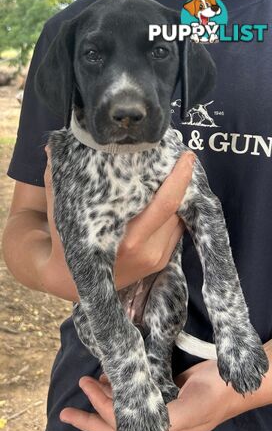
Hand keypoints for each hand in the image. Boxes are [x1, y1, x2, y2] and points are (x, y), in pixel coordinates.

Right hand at [42, 147, 194, 297]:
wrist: (70, 283)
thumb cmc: (66, 243)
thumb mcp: (59, 212)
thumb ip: (58, 180)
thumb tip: (52, 148)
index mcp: (127, 240)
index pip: (165, 205)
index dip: (179, 179)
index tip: (186, 156)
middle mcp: (147, 252)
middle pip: (177, 210)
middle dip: (182, 183)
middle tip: (182, 158)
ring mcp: (156, 260)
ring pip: (179, 220)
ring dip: (180, 198)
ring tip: (174, 174)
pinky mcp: (160, 263)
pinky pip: (175, 231)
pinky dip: (174, 213)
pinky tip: (168, 198)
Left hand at [59, 359, 269, 430]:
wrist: (233, 383)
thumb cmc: (211, 397)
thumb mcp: (186, 411)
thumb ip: (157, 418)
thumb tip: (126, 419)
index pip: (119, 426)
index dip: (99, 409)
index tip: (85, 387)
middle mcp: (156, 425)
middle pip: (115, 424)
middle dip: (90, 415)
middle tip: (67, 408)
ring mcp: (159, 410)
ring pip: (124, 407)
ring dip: (105, 398)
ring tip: (90, 383)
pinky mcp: (164, 394)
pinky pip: (136, 394)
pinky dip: (122, 387)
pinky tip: (114, 378)